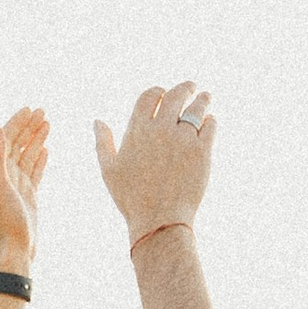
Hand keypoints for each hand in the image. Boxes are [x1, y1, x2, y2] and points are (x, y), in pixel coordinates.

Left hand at [0, 107, 48, 273]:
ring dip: (36, 139)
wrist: (13, 248)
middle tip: (43, 110)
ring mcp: (18, 185)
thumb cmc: (4, 219)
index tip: (30, 109)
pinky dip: (40, 159)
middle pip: (18, 143)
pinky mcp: (29, 196)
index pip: (8, 138)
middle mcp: (6, 174)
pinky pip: (34, 171)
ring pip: (28, 155)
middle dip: (29, 126)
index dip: (17, 122)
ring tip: (48, 124)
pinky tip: (46, 151)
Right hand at [94, 82, 214, 240]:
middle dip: (184, 88)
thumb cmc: (131, 199)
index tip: (164, 93)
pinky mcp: (202, 152)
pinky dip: (210, 122)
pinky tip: (209, 122)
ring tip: (205, 98)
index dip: (158, 91)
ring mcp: (183, 139)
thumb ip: (103, 143)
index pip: (150, 95)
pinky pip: (210, 127)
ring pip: (196, 108)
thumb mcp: (109, 171)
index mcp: (137, 130)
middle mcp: (161, 129)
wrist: (159, 221)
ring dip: (202, 100)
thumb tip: (97, 121)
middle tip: (191, 86)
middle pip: (175, 95)